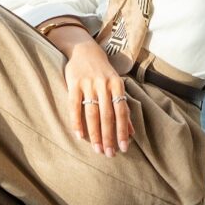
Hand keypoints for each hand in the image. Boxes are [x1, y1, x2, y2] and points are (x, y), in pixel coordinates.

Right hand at [60, 38, 134, 156]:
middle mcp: (104, 84)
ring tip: (97, 149)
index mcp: (118, 85)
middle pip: (107, 116)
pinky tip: (79, 136)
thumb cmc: (104, 73)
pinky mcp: (73, 84)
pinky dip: (77, 122)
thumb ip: (123, 108)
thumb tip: (131, 133)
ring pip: (92, 113)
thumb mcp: (117, 86)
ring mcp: (88, 84)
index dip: (122, 131)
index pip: (121, 112)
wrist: (84, 50)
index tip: (123, 148)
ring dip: (95, 134)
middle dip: (109, 137)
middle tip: (109, 154)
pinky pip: (74, 106)